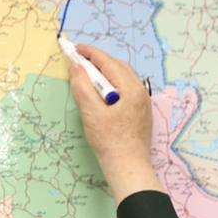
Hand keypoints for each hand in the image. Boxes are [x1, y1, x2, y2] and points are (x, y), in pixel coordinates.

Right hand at [68, 45, 161, 202]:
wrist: (128, 168)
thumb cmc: (110, 143)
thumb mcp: (91, 114)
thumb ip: (83, 88)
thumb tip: (76, 67)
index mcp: (131, 90)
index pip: (109, 63)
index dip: (90, 54)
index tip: (75, 49)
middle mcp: (140, 93)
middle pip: (118, 68)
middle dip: (98, 62)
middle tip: (79, 61)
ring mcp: (142, 103)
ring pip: (123, 79)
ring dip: (105, 74)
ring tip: (88, 76)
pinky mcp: (140, 114)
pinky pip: (125, 91)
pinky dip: (111, 86)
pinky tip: (101, 95)